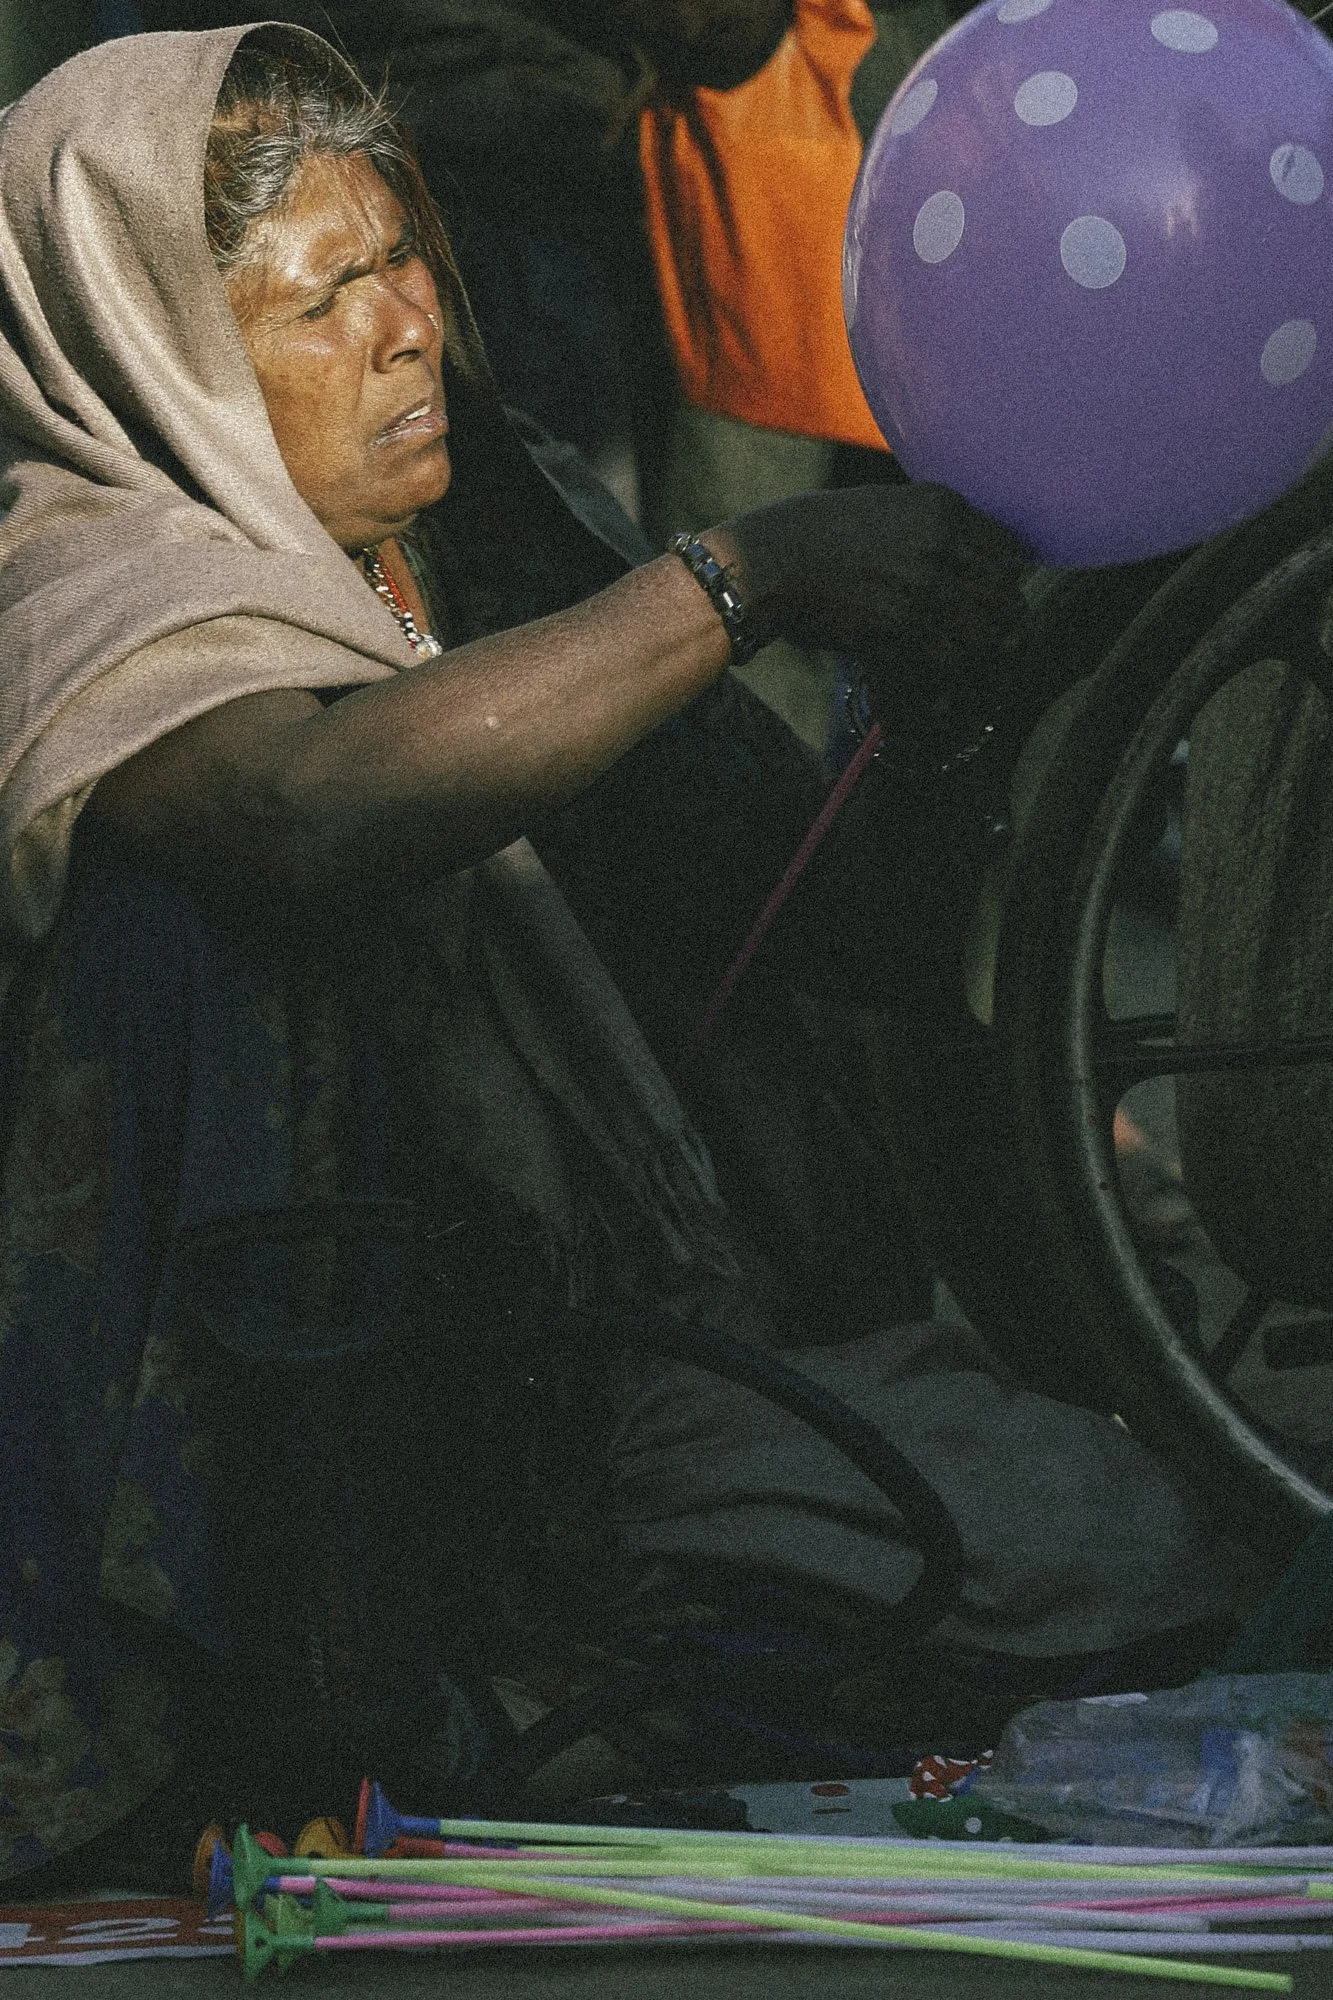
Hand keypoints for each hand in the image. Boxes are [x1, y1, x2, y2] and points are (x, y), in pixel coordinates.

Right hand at [704, 482, 1030, 724]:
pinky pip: (949, 653)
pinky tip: (935, 656)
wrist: (771, 560)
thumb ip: (930, 524)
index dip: (1007, 574)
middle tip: (992, 625)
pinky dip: (947, 660)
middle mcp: (941, 544)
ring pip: (984, 628)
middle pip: (1005, 591)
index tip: (995, 588)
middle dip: (1001, 613)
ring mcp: (923, 586)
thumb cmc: (816, 530)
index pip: (1009, 548)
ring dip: (978, 642)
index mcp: (942, 507)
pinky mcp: (901, 625)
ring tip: (966, 644)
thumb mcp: (884, 505)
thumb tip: (962, 552)